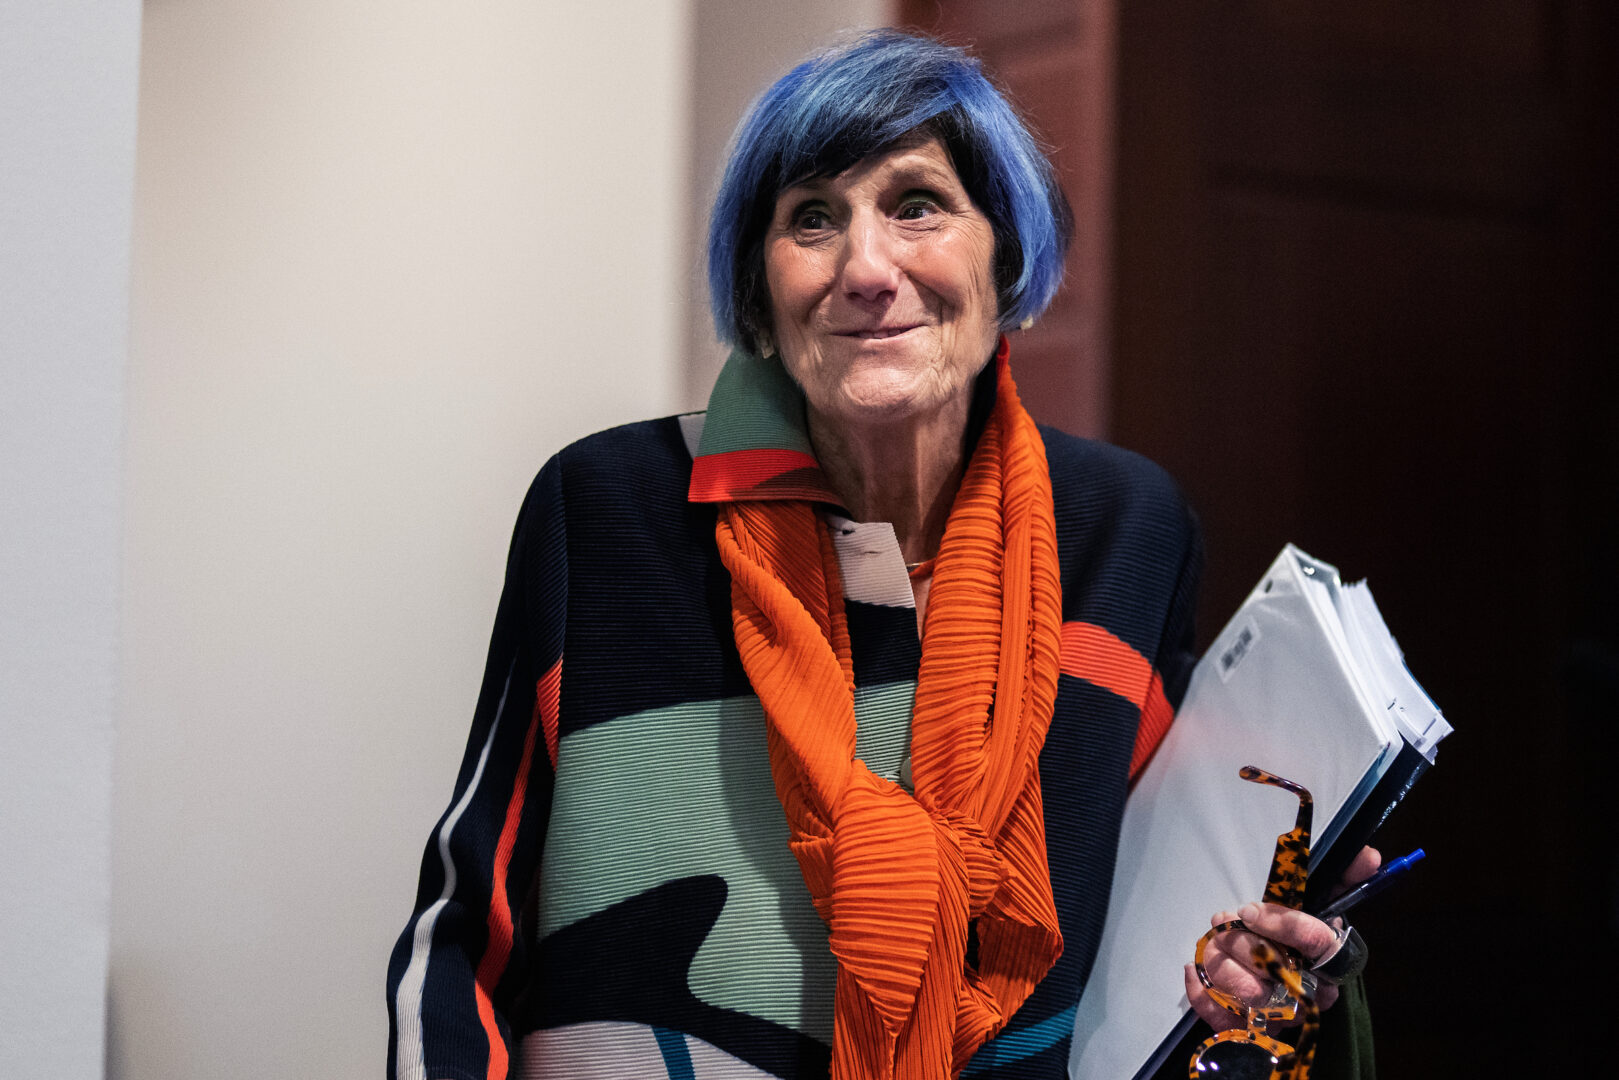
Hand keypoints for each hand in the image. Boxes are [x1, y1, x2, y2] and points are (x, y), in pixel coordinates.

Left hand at [1183, 846, 1380, 1029]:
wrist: (1278, 975)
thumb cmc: (1296, 937)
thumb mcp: (1319, 905)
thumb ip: (1342, 879)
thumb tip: (1369, 855)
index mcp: (1330, 962)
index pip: (1318, 944)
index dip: (1284, 924)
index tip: (1250, 910)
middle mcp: (1308, 993)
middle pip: (1276, 971)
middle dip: (1242, 942)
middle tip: (1223, 921)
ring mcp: (1278, 1015)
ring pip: (1248, 995)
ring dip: (1221, 962)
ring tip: (1213, 940)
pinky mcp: (1247, 1029)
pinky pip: (1223, 1019)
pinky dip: (1202, 993)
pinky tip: (1193, 969)